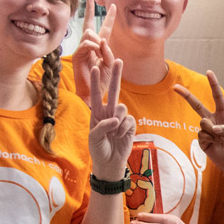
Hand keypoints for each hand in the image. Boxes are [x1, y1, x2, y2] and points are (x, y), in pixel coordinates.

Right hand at [72, 1, 114, 86]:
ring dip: (98, 41)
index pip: (105, 29)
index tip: (114, 6)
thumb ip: (108, 52)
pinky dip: (93, 46)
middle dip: (90, 9)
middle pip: (90, 23)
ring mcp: (83, 49)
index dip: (110, 17)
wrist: (93, 93)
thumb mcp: (111, 65)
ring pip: (89, 33)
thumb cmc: (102, 81)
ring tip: (100, 53)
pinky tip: (96, 54)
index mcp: (101, 47)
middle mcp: (91, 46)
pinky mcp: (78, 55)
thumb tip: (102, 40)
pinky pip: (86, 43)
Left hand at [84, 54, 135, 181]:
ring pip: (122, 108)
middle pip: (114, 90)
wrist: (109, 163)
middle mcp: (109, 112)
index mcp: (96, 113)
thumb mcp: (93, 137)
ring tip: (113, 134)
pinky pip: (129, 120)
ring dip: (118, 122)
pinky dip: (124, 129)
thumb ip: (102, 125)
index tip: (96, 68)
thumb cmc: (98, 149)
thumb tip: (116, 119)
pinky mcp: (130, 126)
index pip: (96, 94)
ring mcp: (120, 118)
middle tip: (118, 60)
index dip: (97, 82)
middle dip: (116, 75)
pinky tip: (120, 137)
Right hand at [176, 70, 223, 177]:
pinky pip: (202, 134)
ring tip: (223, 139)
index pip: (217, 98)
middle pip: (197, 106)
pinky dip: (211, 139)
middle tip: (175, 87)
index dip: (213, 85)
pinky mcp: (202, 141)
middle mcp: (213, 121)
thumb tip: (214, 129)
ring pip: (203, 122)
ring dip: (214, 130)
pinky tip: (217, 144)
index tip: (209, 72)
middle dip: (186, 96)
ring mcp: (206, 131)